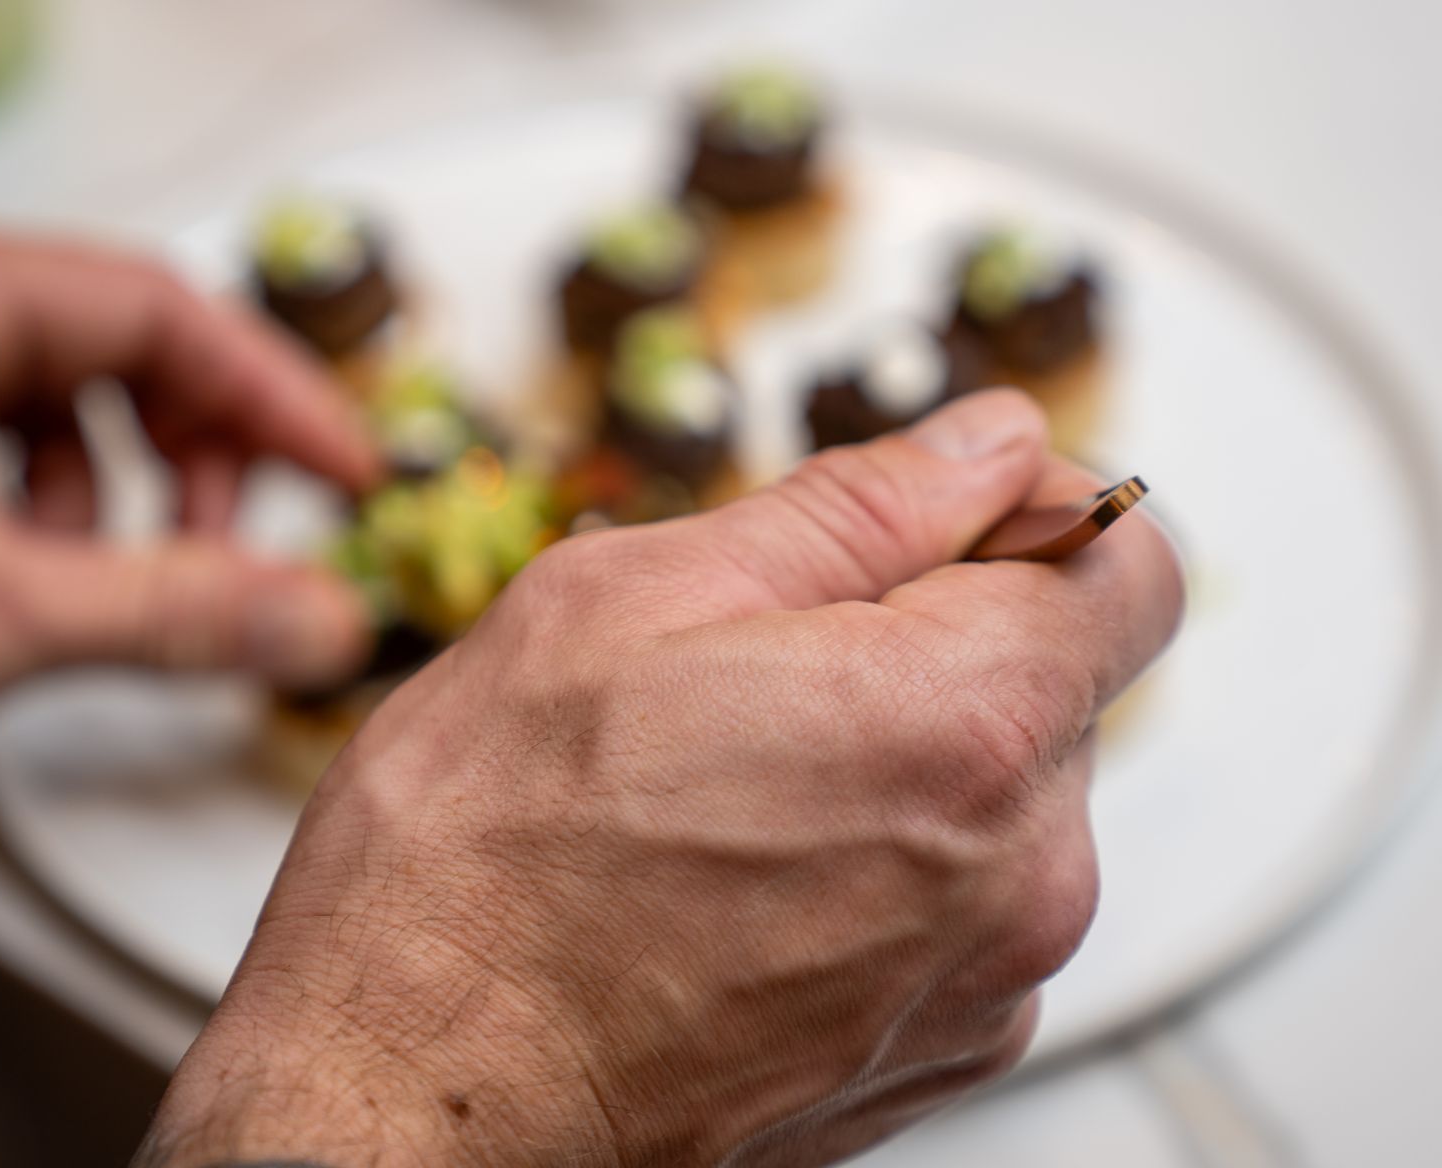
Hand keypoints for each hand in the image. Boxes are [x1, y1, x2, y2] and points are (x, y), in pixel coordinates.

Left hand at [0, 213, 380, 781]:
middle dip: (185, 460)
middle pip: (110, 348)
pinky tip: (18, 582)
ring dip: (108, 497)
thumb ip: (177, 611)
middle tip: (232, 553)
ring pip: (52, 397)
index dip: (272, 397)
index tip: (345, 465)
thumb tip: (314, 614)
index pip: (156, 308)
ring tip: (95, 587)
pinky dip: (34, 510)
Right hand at [146, 389, 1182, 1166]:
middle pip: (1050, 684)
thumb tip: (984, 445)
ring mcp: (979, 985)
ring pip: (992, 800)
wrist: (408, 1091)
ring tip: (712, 783)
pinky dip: (872, 867)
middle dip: (927, 637)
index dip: (1032, 512)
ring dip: (889, 756)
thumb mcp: (631, 597)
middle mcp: (1013, 875)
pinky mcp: (930, 1055)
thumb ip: (854, 507)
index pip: (1128, 563)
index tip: (930, 520)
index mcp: (961, 724)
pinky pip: (951, 909)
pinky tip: (725, 874)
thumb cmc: (481, 862)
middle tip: (745, 659)